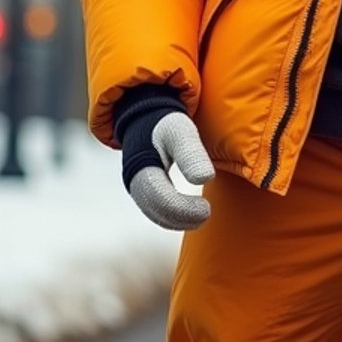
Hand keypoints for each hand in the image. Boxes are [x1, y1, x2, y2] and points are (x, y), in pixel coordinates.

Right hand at [129, 113, 214, 230]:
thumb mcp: (181, 132)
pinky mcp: (142, 189)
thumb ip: (192, 154)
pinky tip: (190, 216)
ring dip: (177, 221)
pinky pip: (154, 210)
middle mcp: (134, 179)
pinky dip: (172, 217)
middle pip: (156, 209)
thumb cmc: (167, 126)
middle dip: (182, 217)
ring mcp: (136, 186)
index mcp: (142, 165)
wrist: (148, 120)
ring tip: (201, 217)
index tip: (206, 208)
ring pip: (154, 213)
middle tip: (206, 213)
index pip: (160, 197)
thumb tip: (205, 178)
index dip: (183, 209)